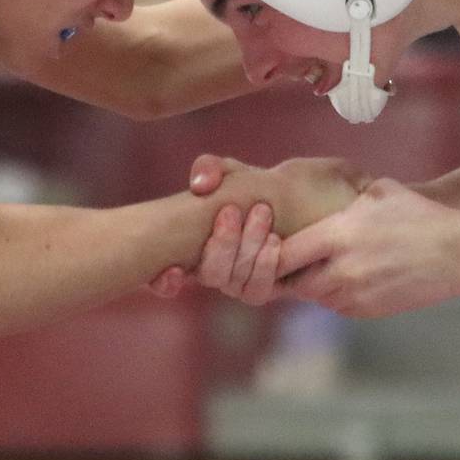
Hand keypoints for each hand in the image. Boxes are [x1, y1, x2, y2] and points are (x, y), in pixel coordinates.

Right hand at [147, 154, 364, 300]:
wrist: (296, 198)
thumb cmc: (251, 186)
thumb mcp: (230, 171)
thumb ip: (210, 169)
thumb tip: (201, 184)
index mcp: (190, 249)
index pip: (164, 278)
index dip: (163, 282)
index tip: (172, 271)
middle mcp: (210, 271)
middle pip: (208, 274)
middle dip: (221, 244)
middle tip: (234, 210)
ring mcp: (237, 283)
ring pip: (233, 282)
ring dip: (246, 250)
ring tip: (262, 213)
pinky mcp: (264, 287)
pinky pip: (259, 291)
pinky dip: (265, 266)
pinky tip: (275, 241)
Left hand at [273, 178, 459, 316]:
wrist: (457, 253)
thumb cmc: (418, 214)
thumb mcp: (376, 192)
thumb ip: (342, 198)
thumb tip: (317, 190)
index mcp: (338, 237)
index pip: (283, 255)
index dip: (270, 251)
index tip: (270, 243)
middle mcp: (341, 271)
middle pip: (293, 283)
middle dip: (288, 273)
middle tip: (289, 259)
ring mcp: (355, 296)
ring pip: (315, 297)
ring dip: (312, 283)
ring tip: (319, 264)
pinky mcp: (368, 311)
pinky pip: (338, 305)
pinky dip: (335, 293)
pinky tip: (347, 274)